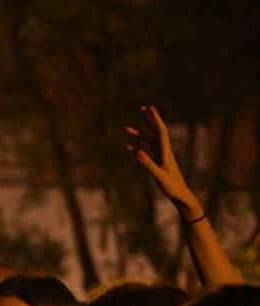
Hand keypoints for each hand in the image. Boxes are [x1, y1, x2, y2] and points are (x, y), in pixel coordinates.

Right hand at [125, 105, 203, 220]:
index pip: (160, 131)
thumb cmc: (172, 186)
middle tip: (142, 108)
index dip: (155, 119)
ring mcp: (160, 157)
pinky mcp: (157, 163)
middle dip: (149, 120)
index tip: (149, 108)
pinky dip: (137, 148)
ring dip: (139, 134)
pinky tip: (129, 147)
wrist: (180, 195)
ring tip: (126, 128)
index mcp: (165, 152)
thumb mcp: (159, 175)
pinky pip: (146, 152)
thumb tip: (137, 152)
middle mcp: (163, 151)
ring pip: (149, 141)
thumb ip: (148, 163)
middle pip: (155, 131)